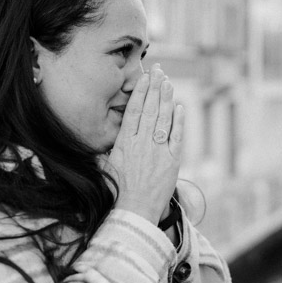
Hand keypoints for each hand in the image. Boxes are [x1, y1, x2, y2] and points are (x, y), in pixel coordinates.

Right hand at [106, 65, 184, 224]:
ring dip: (167, 99)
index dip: (141, 92)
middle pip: (150, 109)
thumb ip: (108, 148)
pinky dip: (179, 120)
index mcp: (125, 143)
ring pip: (163, 119)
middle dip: (155, 88)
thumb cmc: (117, 191)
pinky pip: (177, 136)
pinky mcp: (172, 161)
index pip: (134, 111)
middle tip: (159, 71)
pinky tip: (179, 107)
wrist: (134, 211)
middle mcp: (142, 143)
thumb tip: (102, 135)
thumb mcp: (106, 166)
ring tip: (169, 82)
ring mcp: (158, 151)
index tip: (145, 77)